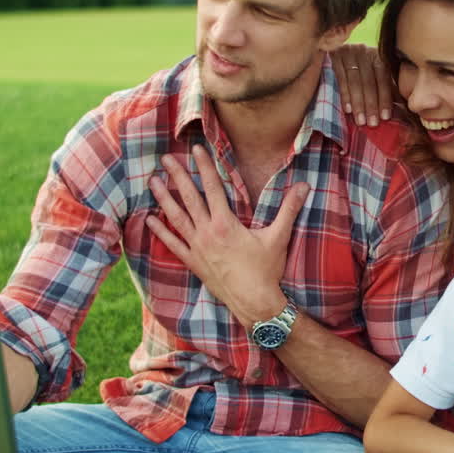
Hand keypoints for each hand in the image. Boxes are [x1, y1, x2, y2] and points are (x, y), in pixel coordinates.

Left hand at [145, 144, 308, 328]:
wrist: (254, 302)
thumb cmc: (266, 270)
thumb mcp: (279, 236)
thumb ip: (289, 209)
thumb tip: (304, 186)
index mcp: (226, 223)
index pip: (213, 187)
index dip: (204, 166)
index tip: (195, 150)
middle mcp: (207, 233)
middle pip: (190, 198)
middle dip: (177, 176)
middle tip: (165, 159)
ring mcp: (197, 248)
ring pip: (176, 218)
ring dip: (164, 198)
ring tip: (152, 182)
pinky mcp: (193, 262)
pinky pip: (173, 244)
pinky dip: (160, 232)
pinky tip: (149, 220)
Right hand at [331, 43, 391, 126]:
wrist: (341, 40)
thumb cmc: (365, 64)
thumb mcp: (379, 71)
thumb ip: (388, 86)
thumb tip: (400, 107)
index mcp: (380, 55)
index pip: (383, 79)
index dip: (384, 98)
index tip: (385, 117)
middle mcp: (366, 51)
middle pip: (369, 81)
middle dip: (371, 104)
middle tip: (372, 123)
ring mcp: (350, 52)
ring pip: (355, 82)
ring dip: (358, 104)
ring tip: (360, 121)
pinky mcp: (335, 55)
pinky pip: (341, 79)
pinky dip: (345, 95)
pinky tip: (348, 110)